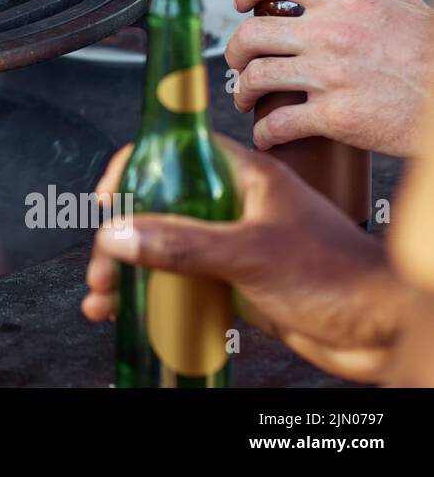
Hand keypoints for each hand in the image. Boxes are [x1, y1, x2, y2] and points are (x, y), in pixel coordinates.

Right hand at [82, 135, 412, 382]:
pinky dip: (149, 297)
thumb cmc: (342, 278)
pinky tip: (128, 314)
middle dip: (119, 237)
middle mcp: (233, 205)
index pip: (173, 152)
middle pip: (156, 206)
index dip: (133, 169)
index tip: (107, 200)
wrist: (381, 333)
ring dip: (127, 271)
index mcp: (243, 177)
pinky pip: (178, 282)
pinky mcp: (232, 282)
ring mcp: (230, 244)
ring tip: (106, 297)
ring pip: (161, 248)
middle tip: (103, 267)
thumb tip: (119, 235)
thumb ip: (183, 244)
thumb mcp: (253, 254)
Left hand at [225, 0, 432, 156]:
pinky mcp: (334, 116)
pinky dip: (265, 132)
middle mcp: (331, 34)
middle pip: (251, 34)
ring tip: (247, 98)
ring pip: (256, 78)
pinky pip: (278, 124)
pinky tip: (267, 135)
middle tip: (238, 60)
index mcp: (347, 0)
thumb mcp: (411, 8)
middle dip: (234, 51)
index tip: (242, 2)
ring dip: (242, 91)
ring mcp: (329, 76)